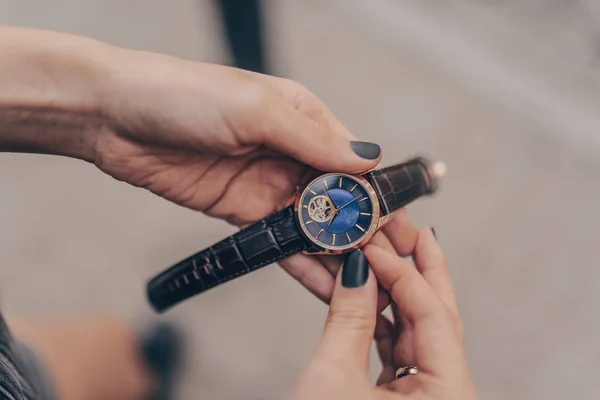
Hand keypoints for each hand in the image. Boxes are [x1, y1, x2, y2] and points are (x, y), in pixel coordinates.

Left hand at [0, 27, 411, 307]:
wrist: (114, 116)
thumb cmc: (184, 94)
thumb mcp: (256, 109)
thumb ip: (313, 139)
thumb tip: (370, 161)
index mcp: (304, 119)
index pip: (354, 163)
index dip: (378, 198)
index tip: (400, 229)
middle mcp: (292, 152)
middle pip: (339, 199)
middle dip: (365, 231)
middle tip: (391, 267)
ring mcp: (267, 185)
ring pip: (314, 225)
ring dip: (338, 252)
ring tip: (366, 285)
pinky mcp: (242, 211)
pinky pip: (279, 241)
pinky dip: (302, 262)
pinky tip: (325, 283)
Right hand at [292, 228, 476, 399]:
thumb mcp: (333, 378)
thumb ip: (349, 320)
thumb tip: (357, 272)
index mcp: (444, 394)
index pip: (433, 317)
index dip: (402, 275)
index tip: (373, 246)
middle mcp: (442, 394)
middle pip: (435, 320)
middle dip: (423, 273)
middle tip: (418, 234)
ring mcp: (421, 398)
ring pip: (413, 333)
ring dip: (393, 295)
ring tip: (385, 258)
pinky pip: (395, 350)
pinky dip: (378, 321)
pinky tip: (369, 294)